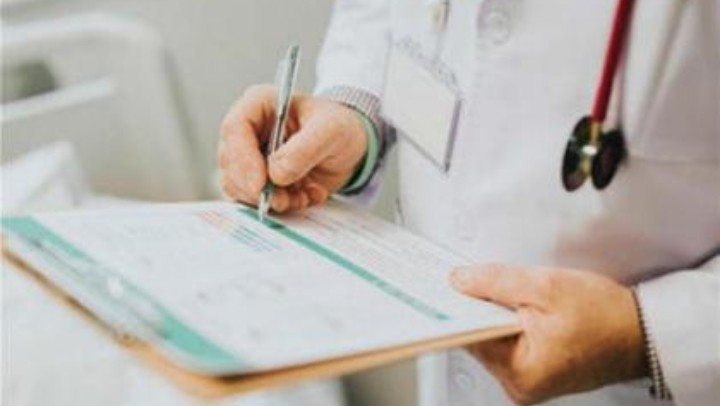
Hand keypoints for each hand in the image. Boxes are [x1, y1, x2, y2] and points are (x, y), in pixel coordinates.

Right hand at [219, 85, 367, 211]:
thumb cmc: (340, 126)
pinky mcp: (258, 180)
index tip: (260, 184)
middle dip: (255, 188)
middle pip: (230, 162)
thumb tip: (276, 174)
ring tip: (301, 196)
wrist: (349, 146)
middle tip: (283, 200)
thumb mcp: (331, 131)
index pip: (235, 128)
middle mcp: (248, 130)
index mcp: (259, 104)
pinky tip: (304, 198)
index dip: (242, 159)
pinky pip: (255, 200)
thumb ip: (304, 150)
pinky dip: (280, 205)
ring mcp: (250, 157)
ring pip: (238, 186)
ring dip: (269, 199)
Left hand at [450, 264, 646, 404]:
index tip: (443, 287)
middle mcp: (520, 385)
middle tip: (471, 280)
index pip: (469, 336)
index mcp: (520, 372)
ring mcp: (527, 382)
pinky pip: (508, 343)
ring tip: (501, 292)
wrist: (643, 332)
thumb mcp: (546, 286)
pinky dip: (507, 323)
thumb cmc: (606, 316)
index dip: (457, 307)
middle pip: (479, 338)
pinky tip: (514, 306)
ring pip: (492, 339)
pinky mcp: (534, 373)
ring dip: (494, 314)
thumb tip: (460, 280)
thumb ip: (496, 282)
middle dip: (478, 308)